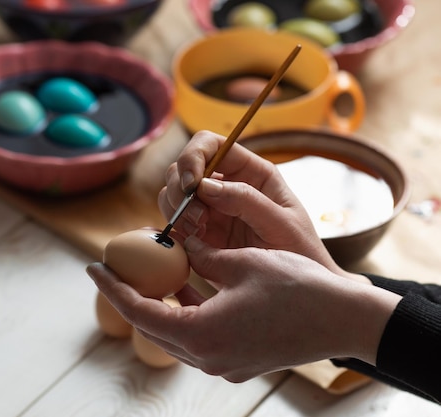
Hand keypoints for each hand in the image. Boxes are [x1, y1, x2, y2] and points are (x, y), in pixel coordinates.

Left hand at [87, 239, 400, 380]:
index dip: (112, 288)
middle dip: (132, 295)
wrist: (345, 319)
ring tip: (150, 272)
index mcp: (201, 335)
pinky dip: (186, 312)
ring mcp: (223, 364)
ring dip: (160, 303)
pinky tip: (184, 286)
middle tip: (118, 266)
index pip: (139, 312)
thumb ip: (202, 258)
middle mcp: (207, 357)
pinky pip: (198, 336)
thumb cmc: (296, 288)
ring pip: (175, 333)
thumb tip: (181, 247)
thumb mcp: (241, 263)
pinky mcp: (238, 360)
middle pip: (153, 326)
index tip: (92, 266)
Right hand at [158, 130, 343, 275]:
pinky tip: (193, 247)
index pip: (208, 144)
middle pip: (181, 169)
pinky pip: (172, 225)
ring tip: (201, 235)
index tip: (191, 184)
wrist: (298, 292)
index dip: (192, 156)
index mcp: (250, 172)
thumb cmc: (300, 253)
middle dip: (181, 191)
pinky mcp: (198, 237)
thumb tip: (204, 186)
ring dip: (176, 212)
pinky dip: (173, 233)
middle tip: (199, 220)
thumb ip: (246, 201)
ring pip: (171, 196)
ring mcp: (209, 211)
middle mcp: (225, 187)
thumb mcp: (282, 224)